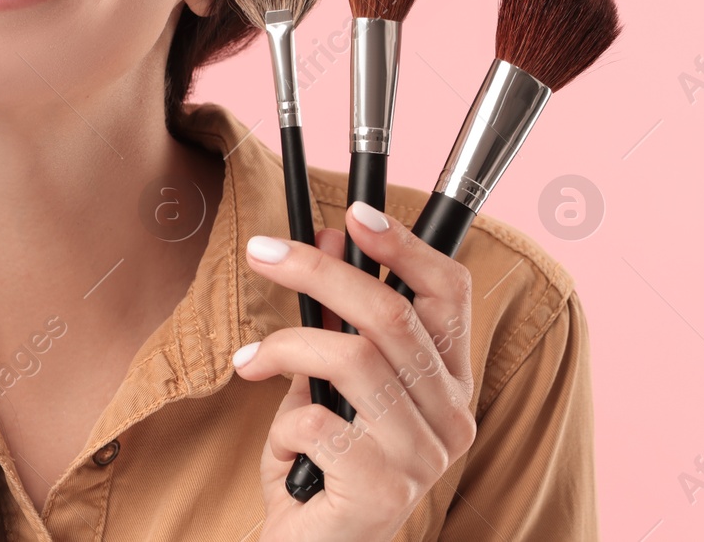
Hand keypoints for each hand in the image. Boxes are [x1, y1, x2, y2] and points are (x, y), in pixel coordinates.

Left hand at [230, 200, 477, 541]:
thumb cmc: (320, 464)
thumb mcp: (326, 380)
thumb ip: (335, 318)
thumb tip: (327, 237)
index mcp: (448, 382)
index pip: (450, 294)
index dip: (406, 246)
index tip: (355, 213)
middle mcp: (452, 417)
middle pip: (392, 314)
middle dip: (318, 270)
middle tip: (261, 252)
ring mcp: (424, 457)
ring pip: (353, 359)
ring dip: (287, 346)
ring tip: (251, 361)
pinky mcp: (384, 491)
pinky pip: (319, 421)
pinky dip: (285, 421)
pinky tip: (282, 444)